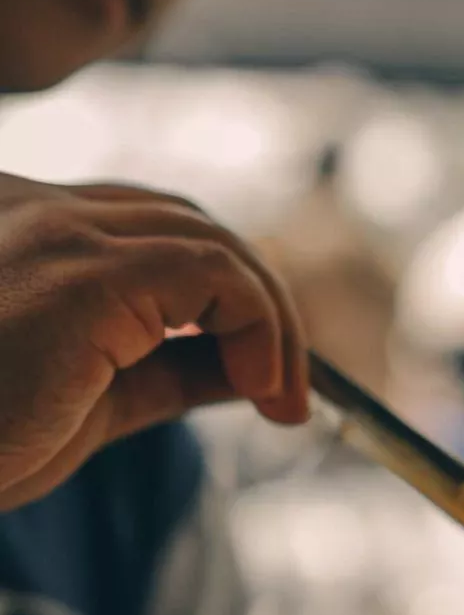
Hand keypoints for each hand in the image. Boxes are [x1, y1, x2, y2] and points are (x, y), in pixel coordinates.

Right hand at [0, 173, 308, 510]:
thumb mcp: (85, 404)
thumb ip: (164, 371)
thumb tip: (248, 369)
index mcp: (19, 229)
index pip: (148, 230)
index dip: (221, 293)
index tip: (260, 374)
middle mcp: (33, 210)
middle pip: (186, 223)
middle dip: (256, 300)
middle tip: (287, 389)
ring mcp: (56, 233)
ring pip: (208, 238)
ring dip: (269, 317)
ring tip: (284, 398)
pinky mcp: (83, 274)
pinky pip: (213, 271)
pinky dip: (258, 323)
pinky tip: (260, 386)